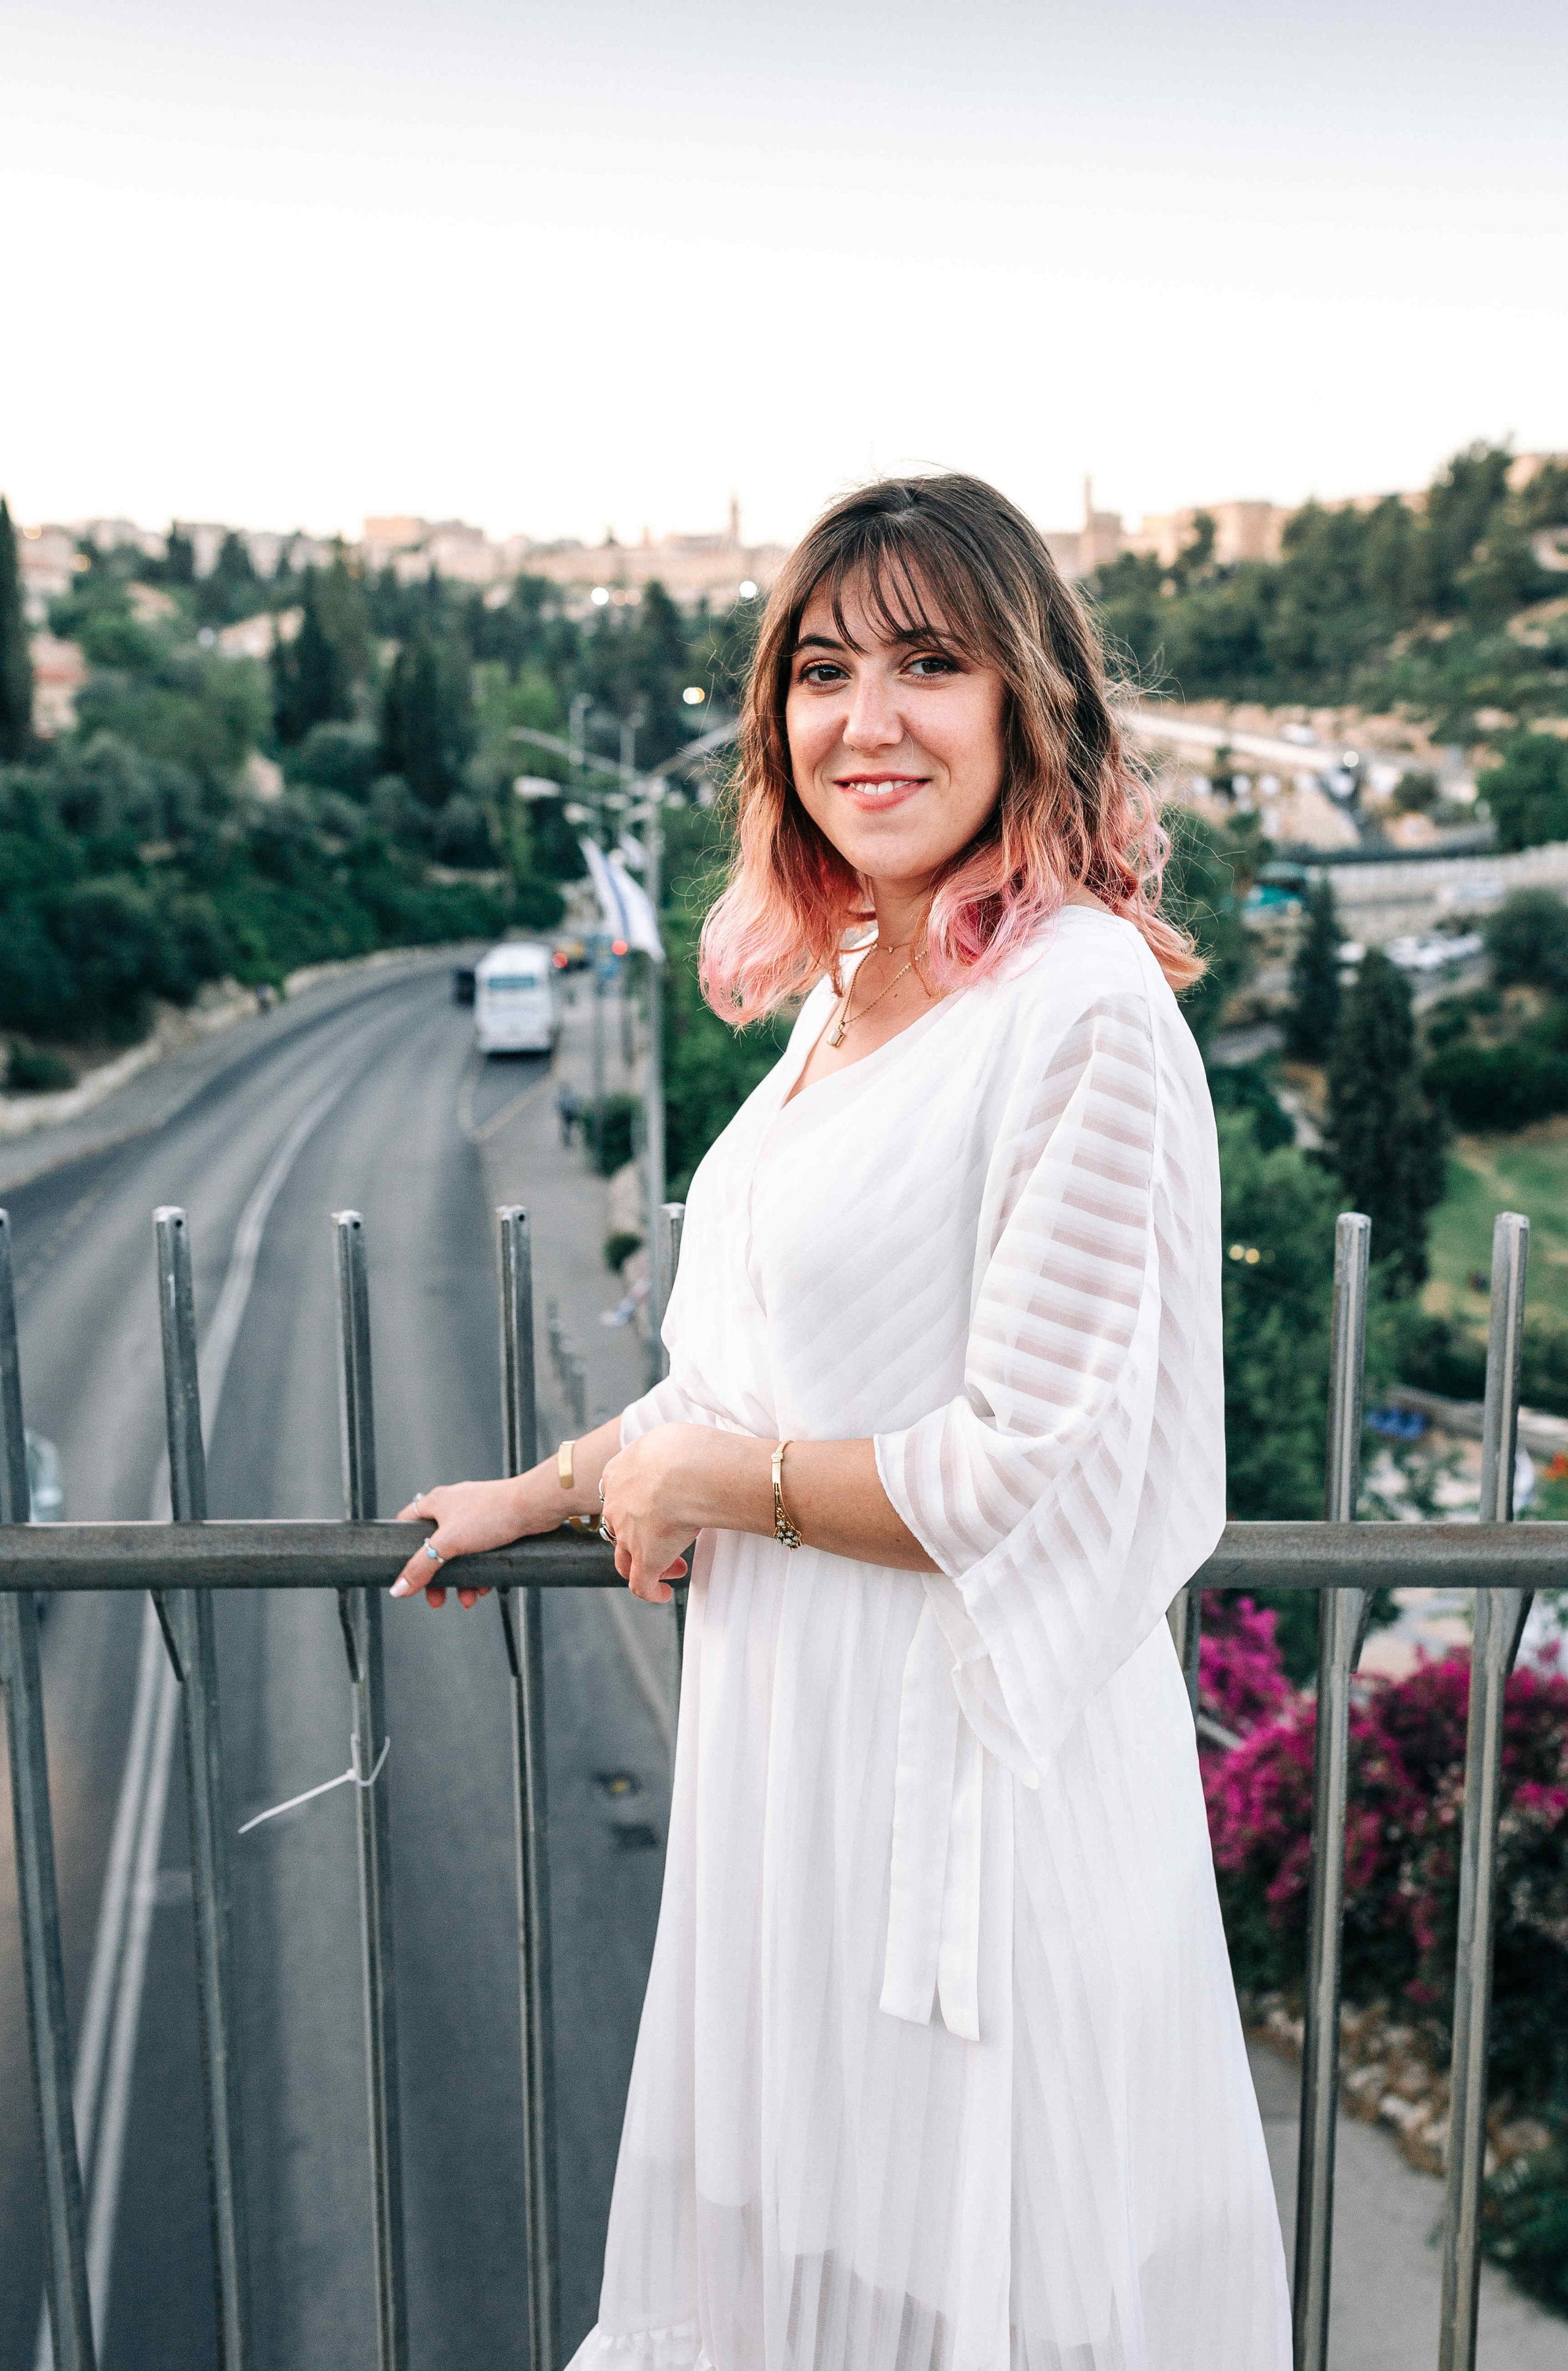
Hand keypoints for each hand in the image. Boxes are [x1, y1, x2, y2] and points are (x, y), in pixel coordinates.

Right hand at [391, 1477, 539, 1609]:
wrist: (534, 1507)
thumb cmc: (491, 1514)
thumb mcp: (448, 1544)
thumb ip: (421, 1567)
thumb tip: (398, 1588)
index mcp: (436, 1503)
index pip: (406, 1522)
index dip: (401, 1547)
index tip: (404, 1571)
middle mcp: (453, 1507)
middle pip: (434, 1547)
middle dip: (436, 1576)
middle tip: (437, 1598)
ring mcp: (475, 1516)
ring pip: (459, 1554)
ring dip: (461, 1579)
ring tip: (467, 1599)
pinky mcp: (494, 1526)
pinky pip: (480, 1554)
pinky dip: (480, 1572)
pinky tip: (485, 1588)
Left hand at [598, 1424, 768, 1604]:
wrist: (687, 1471)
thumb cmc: (686, 1447)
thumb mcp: (669, 1438)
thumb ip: (669, 1450)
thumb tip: (689, 1453)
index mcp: (618, 1473)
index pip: (620, 1493)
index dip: (638, 1504)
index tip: (660, 1508)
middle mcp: (616, 1506)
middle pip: (620, 1527)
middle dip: (644, 1535)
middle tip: (670, 1538)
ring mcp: (628, 1535)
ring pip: (627, 1559)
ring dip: (647, 1565)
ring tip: (675, 1568)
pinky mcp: (646, 1560)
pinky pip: (641, 1585)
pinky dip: (652, 1592)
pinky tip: (665, 1593)